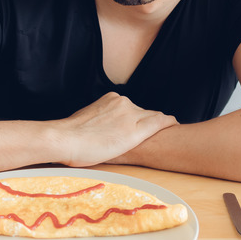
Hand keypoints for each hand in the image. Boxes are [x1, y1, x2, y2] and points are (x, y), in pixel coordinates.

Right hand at [53, 92, 177, 166]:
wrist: (65, 139)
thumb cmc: (69, 137)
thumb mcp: (86, 121)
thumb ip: (99, 121)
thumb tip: (100, 130)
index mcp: (110, 100)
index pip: (132, 108)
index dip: (140, 116)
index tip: (143, 123)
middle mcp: (122, 103)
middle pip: (144, 112)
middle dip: (151, 121)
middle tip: (162, 129)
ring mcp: (130, 114)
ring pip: (152, 118)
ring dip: (159, 125)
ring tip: (170, 131)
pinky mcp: (135, 130)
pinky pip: (159, 123)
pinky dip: (168, 124)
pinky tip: (175, 126)